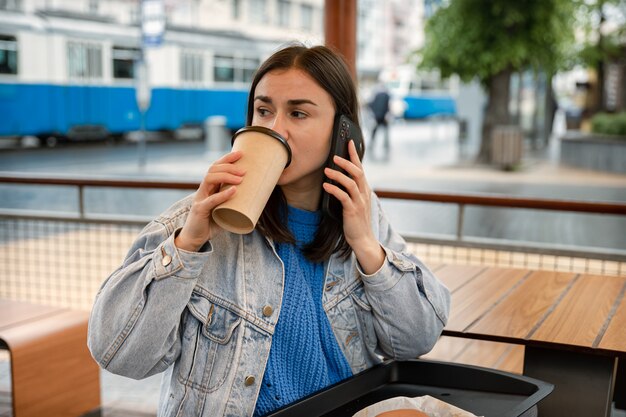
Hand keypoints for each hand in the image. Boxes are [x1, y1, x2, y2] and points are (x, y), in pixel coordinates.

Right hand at [175, 151, 244, 251]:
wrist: (195, 238)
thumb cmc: (211, 223)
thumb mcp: (226, 209)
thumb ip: (236, 204)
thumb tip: (259, 200)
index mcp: (209, 187)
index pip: (215, 167)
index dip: (226, 159)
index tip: (241, 154)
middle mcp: (203, 189)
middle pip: (212, 169)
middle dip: (229, 166)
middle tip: (244, 170)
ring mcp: (200, 198)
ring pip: (209, 179)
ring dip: (226, 176)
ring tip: (241, 178)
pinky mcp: (199, 210)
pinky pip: (210, 200)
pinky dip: (222, 194)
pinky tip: (233, 191)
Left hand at [323, 140, 384, 273]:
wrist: (363, 239)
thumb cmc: (356, 221)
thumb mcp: (354, 202)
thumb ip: (349, 191)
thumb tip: (336, 179)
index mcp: (364, 190)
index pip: (360, 168)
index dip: (355, 155)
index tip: (349, 142)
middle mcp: (364, 194)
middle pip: (358, 172)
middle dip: (347, 162)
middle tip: (335, 155)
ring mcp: (359, 202)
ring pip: (351, 183)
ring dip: (338, 175)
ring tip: (327, 170)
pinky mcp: (352, 211)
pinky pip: (344, 197)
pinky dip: (334, 189)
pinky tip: (326, 186)